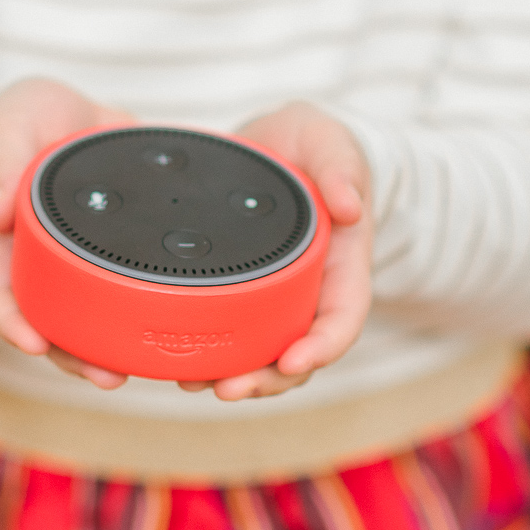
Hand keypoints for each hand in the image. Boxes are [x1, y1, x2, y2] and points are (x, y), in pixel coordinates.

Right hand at [0, 78, 133, 388]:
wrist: (68, 107)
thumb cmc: (22, 119)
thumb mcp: (6, 128)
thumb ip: (0, 163)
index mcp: (7, 241)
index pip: (2, 294)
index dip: (14, 325)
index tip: (34, 345)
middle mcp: (45, 261)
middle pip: (54, 324)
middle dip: (76, 357)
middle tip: (109, 376)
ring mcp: (86, 259)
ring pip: (97, 316)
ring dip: (116, 346)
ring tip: (145, 368)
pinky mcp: (126, 246)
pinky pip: (140, 282)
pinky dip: (156, 306)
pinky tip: (184, 323)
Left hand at [182, 101, 373, 400]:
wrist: (278, 142)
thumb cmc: (312, 144)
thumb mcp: (330, 140)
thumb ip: (341, 165)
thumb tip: (350, 207)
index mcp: (342, 262)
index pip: (342, 318)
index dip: (322, 347)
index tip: (293, 362)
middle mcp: (311, 289)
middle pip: (299, 353)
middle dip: (267, 379)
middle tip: (227, 388)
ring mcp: (277, 296)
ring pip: (264, 354)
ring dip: (236, 377)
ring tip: (194, 383)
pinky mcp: (241, 292)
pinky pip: (233, 334)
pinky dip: (211, 354)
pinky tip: (179, 365)